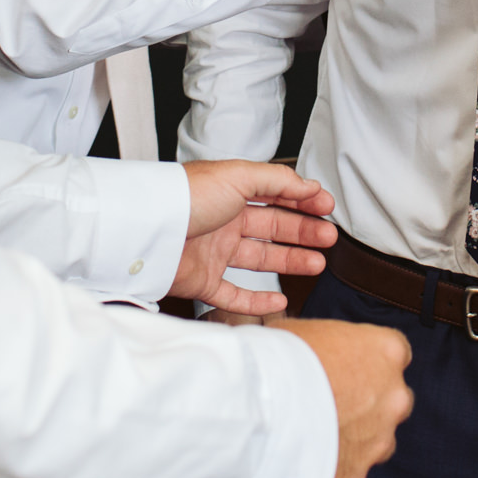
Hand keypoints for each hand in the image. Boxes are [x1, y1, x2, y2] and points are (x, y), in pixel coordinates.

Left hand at [173, 161, 338, 316]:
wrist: (149, 230)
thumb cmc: (186, 196)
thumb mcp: (238, 176)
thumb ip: (277, 180)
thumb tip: (309, 185)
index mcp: (230, 193)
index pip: (274, 197)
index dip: (301, 202)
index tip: (326, 208)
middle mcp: (223, 222)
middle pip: (272, 229)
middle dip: (303, 232)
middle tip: (329, 237)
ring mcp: (213, 253)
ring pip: (260, 261)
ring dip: (290, 261)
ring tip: (317, 263)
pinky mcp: (202, 281)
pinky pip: (235, 295)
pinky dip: (258, 301)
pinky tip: (280, 300)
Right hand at [273, 318, 414, 477]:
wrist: (262, 401)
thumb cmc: (279, 356)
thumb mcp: (307, 331)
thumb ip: (328, 345)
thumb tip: (312, 349)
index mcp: (386, 351)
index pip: (394, 355)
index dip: (368, 364)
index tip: (347, 370)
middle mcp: (393, 397)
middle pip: (393, 402)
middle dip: (369, 406)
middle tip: (332, 405)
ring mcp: (378, 440)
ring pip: (378, 444)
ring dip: (356, 443)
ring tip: (316, 438)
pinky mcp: (354, 477)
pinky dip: (334, 477)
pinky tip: (307, 466)